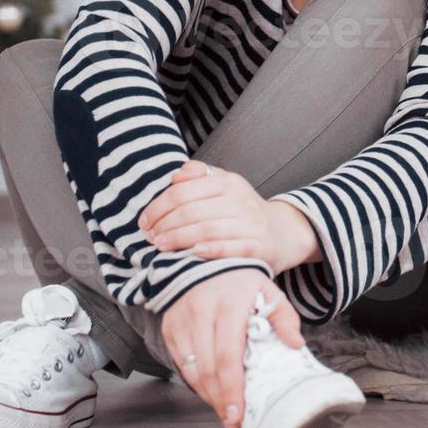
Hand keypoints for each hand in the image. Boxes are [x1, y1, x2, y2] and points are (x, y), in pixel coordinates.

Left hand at [140, 160, 315, 272]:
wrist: (283, 233)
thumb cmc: (243, 212)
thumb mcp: (225, 186)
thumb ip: (200, 177)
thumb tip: (176, 175)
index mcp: (229, 182)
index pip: (184, 191)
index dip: (159, 206)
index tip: (144, 221)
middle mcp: (241, 200)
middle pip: (192, 211)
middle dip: (164, 224)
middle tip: (149, 236)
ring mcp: (252, 224)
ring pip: (208, 229)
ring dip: (179, 238)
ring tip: (161, 246)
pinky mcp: (260, 248)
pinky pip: (234, 248)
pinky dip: (213, 249)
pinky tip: (195, 252)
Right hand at [161, 268, 303, 427]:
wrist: (205, 260)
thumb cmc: (242, 281)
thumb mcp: (268, 291)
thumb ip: (284, 317)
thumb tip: (296, 345)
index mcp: (230, 305)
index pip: (228, 356)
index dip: (232, 389)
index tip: (237, 415)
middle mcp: (202, 312)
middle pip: (208, 369)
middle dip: (220, 400)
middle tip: (233, 422)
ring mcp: (182, 320)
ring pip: (191, 370)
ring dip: (208, 395)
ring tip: (224, 411)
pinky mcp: (170, 327)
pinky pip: (180, 363)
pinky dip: (194, 382)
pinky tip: (210, 392)